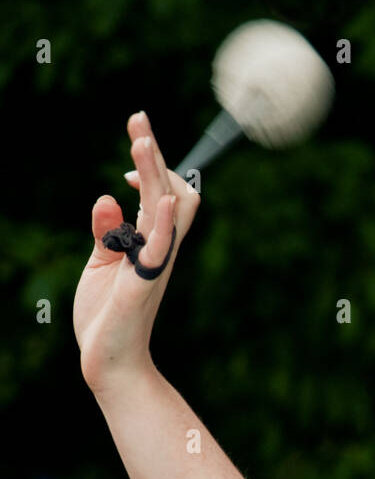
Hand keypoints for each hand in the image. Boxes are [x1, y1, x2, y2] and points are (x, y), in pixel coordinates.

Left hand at [73, 111, 200, 392]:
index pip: (159, 194)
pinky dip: (164, 224)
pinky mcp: (142, 282)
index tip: (134, 148)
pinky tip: (164, 200)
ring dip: (154, 174)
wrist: (109, 361)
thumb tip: (106, 197)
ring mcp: (153, 264)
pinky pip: (161, 249)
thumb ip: (106, 232)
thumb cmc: (107, 316)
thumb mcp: (101, 264)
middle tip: (137, 117)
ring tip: (141, 141)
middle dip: (153, 154)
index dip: (148, 167)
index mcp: (147, 243)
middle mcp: (157, 249)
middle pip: (168, 190)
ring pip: (166, 210)